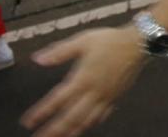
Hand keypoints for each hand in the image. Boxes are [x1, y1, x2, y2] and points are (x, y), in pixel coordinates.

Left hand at [21, 26, 143, 136]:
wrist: (139, 43)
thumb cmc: (111, 40)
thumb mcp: (83, 40)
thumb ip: (60, 52)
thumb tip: (38, 59)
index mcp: (83, 78)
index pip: (57, 100)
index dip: (41, 112)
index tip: (28, 122)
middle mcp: (93, 91)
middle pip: (70, 117)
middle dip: (54, 130)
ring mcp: (105, 97)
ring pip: (86, 120)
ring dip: (70, 131)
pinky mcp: (115, 97)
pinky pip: (101, 116)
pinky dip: (89, 124)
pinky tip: (83, 127)